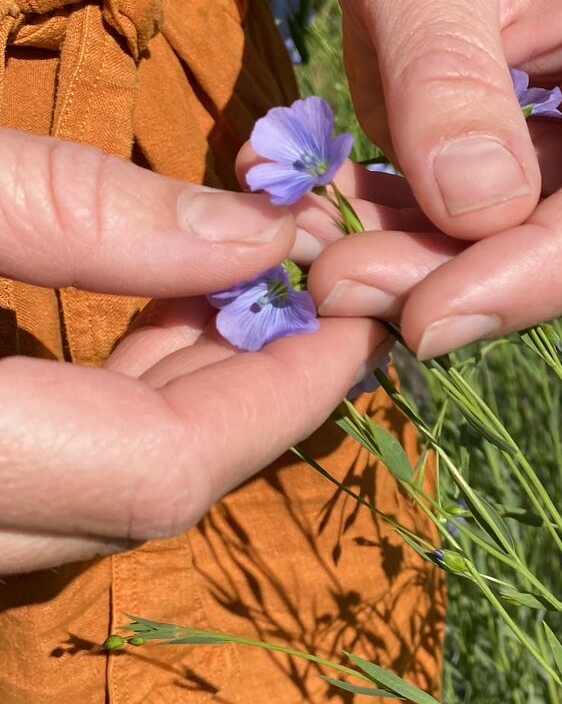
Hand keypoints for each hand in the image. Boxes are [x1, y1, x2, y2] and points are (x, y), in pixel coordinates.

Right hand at [0, 129, 388, 574]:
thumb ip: (72, 211)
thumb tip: (252, 236)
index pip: (161, 468)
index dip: (283, 394)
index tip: (364, 315)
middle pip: (144, 493)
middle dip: (254, 393)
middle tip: (334, 291)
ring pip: (100, 491)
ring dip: (190, 395)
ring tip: (262, 286)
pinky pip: (55, 472)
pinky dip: (117, 403)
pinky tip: (164, 315)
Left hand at [305, 0, 561, 355]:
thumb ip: (445, 79)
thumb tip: (481, 214)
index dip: (548, 271)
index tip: (429, 315)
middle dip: (471, 284)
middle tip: (338, 285)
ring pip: (541, 272)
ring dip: (429, 280)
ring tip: (323, 255)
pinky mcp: (551, 194)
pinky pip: (490, 257)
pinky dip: (409, 256)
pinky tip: (336, 230)